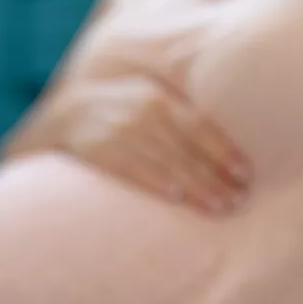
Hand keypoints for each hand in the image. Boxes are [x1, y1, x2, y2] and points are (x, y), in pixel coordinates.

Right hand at [0, 72, 250, 214]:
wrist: (56, 119)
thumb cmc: (109, 116)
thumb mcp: (141, 100)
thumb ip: (173, 115)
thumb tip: (217, 143)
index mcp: (155, 96)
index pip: (199, 125)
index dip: (224, 151)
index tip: (245, 174)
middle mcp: (139, 110)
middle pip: (187, 147)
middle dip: (216, 176)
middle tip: (239, 200)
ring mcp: (117, 130)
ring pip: (166, 161)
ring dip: (196, 186)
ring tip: (219, 207)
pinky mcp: (97, 149)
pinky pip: (132, 168)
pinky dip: (154, 181)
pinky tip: (175, 196)